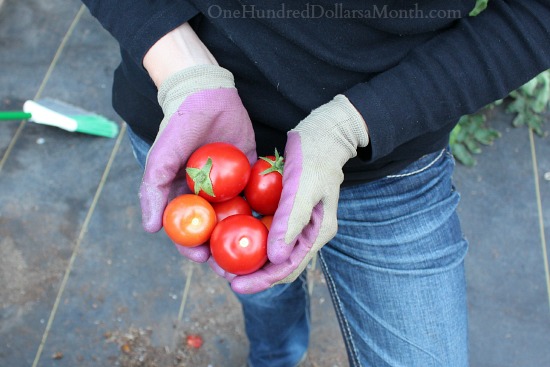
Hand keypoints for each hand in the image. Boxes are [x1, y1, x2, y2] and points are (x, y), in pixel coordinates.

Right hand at [139, 65, 255, 261]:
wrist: (206, 93)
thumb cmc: (179, 126)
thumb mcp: (161, 158)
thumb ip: (153, 191)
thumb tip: (150, 228)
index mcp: (184, 196)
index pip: (187, 230)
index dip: (192, 248)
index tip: (203, 259)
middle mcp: (208, 196)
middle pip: (216, 231)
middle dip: (223, 251)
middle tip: (234, 266)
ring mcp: (230, 186)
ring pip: (239, 218)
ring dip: (246, 237)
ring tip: (257, 253)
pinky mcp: (251, 172)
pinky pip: (259, 194)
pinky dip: (266, 209)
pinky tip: (276, 224)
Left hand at [230, 95, 368, 293]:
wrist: (324, 132)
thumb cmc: (316, 155)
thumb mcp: (303, 187)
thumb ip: (291, 222)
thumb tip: (275, 258)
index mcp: (317, 233)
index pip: (288, 266)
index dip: (262, 280)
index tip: (235, 286)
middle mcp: (307, 233)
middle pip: (277, 263)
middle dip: (250, 273)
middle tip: (221, 273)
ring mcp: (296, 222)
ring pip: (269, 248)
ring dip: (247, 256)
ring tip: (220, 259)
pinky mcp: (285, 210)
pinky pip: (265, 228)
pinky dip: (247, 234)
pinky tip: (226, 232)